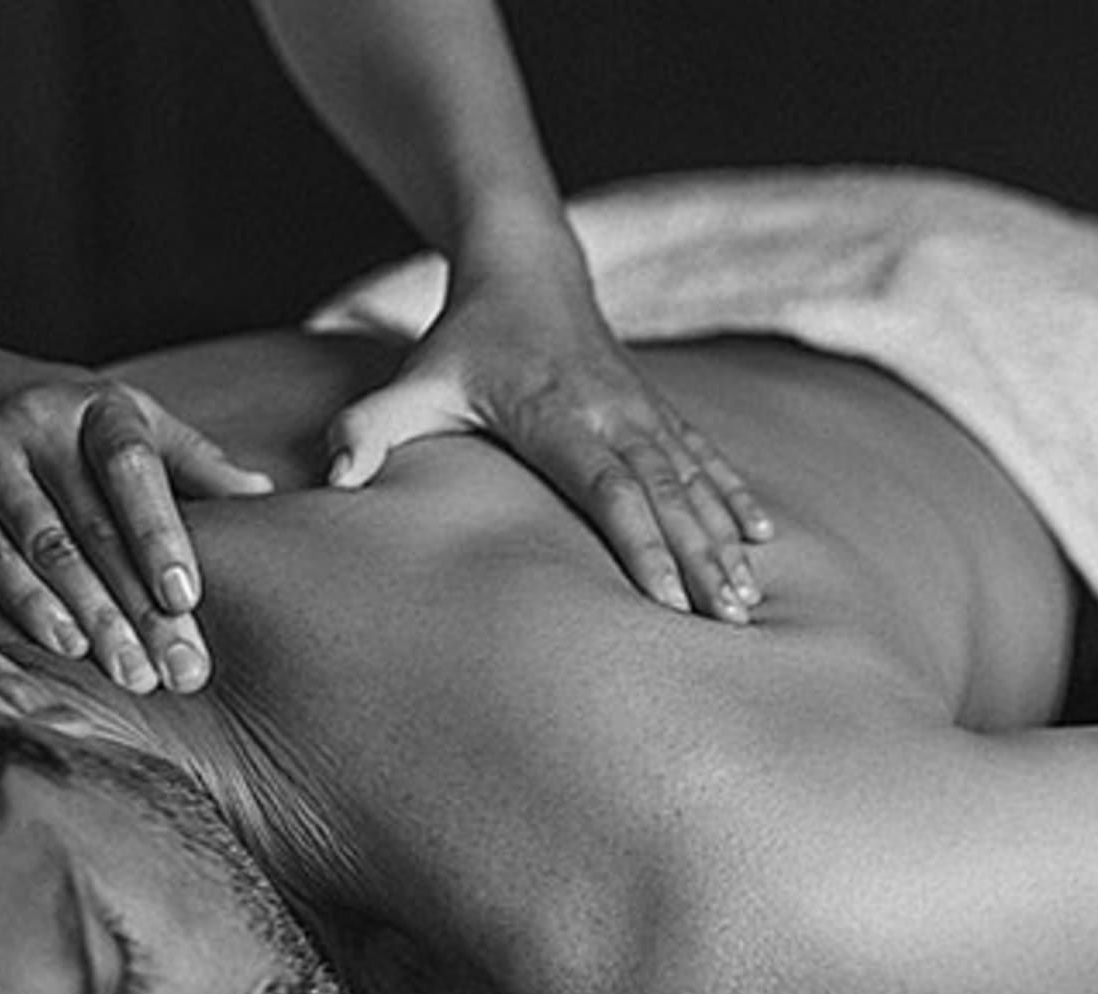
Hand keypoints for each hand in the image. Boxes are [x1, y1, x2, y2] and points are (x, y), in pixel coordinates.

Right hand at [0, 343, 272, 691]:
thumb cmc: (70, 417)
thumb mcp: (133, 417)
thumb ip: (192, 459)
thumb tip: (261, 491)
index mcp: (101, 408)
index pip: (134, 469)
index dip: (160, 534)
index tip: (185, 596)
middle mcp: (38, 428)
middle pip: (97, 528)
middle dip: (142, 607)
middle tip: (181, 669)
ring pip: (47, 551)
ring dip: (93, 619)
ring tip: (133, 673)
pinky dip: (28, 605)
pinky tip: (65, 646)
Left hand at [324, 266, 771, 621]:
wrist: (527, 267)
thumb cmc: (467, 337)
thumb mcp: (415, 380)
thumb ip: (371, 427)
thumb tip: (334, 476)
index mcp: (556, 415)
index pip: (607, 488)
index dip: (641, 543)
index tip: (667, 601)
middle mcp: (612, 414)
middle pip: (665, 494)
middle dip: (700, 559)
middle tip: (729, 621)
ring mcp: (643, 410)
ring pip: (694, 482)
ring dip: (724, 539)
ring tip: (751, 600)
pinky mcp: (658, 409)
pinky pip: (706, 457)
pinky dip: (735, 495)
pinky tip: (763, 535)